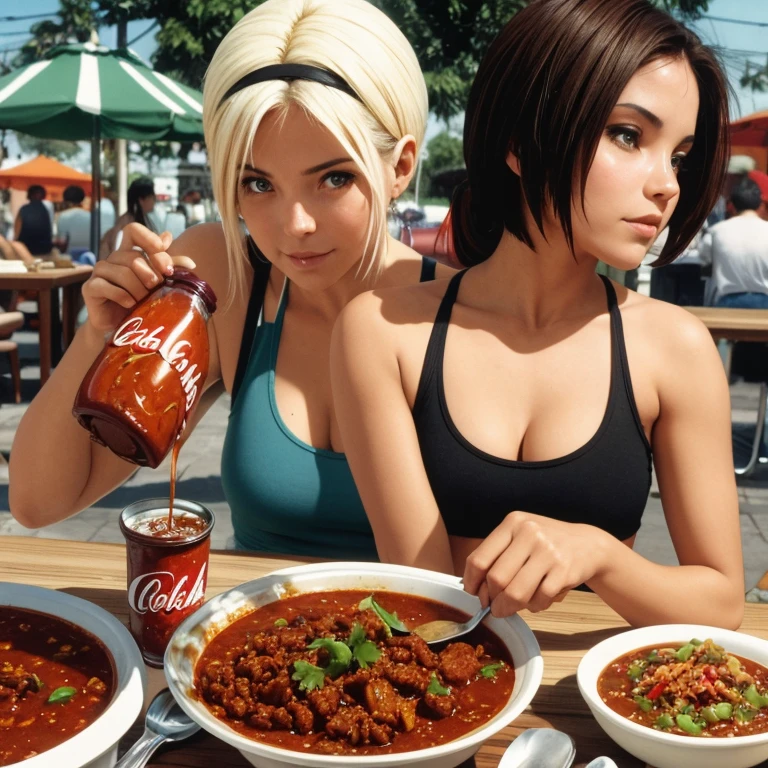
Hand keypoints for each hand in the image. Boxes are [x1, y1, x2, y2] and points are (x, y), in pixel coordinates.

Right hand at [82, 224, 194, 333]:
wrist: (120, 328)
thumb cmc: (141, 303)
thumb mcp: (159, 285)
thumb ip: (171, 271)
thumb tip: (190, 261)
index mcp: (129, 252)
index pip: (133, 230)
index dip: (149, 239)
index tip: (165, 259)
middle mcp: (113, 258)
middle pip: (133, 256)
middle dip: (150, 274)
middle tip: (156, 288)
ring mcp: (100, 272)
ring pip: (122, 271)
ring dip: (138, 289)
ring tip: (143, 300)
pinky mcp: (90, 288)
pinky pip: (106, 286)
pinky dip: (123, 296)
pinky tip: (130, 304)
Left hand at [463, 511, 608, 615]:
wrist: (588, 544)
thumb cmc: (545, 544)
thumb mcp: (519, 536)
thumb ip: (497, 556)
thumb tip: (473, 589)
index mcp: (512, 523)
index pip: (479, 559)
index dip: (472, 583)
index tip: (474, 593)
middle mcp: (529, 533)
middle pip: (496, 579)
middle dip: (492, 599)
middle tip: (495, 606)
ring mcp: (548, 551)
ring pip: (515, 593)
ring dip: (510, 608)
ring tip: (511, 607)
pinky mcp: (564, 571)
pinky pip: (538, 600)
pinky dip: (534, 606)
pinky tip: (537, 599)